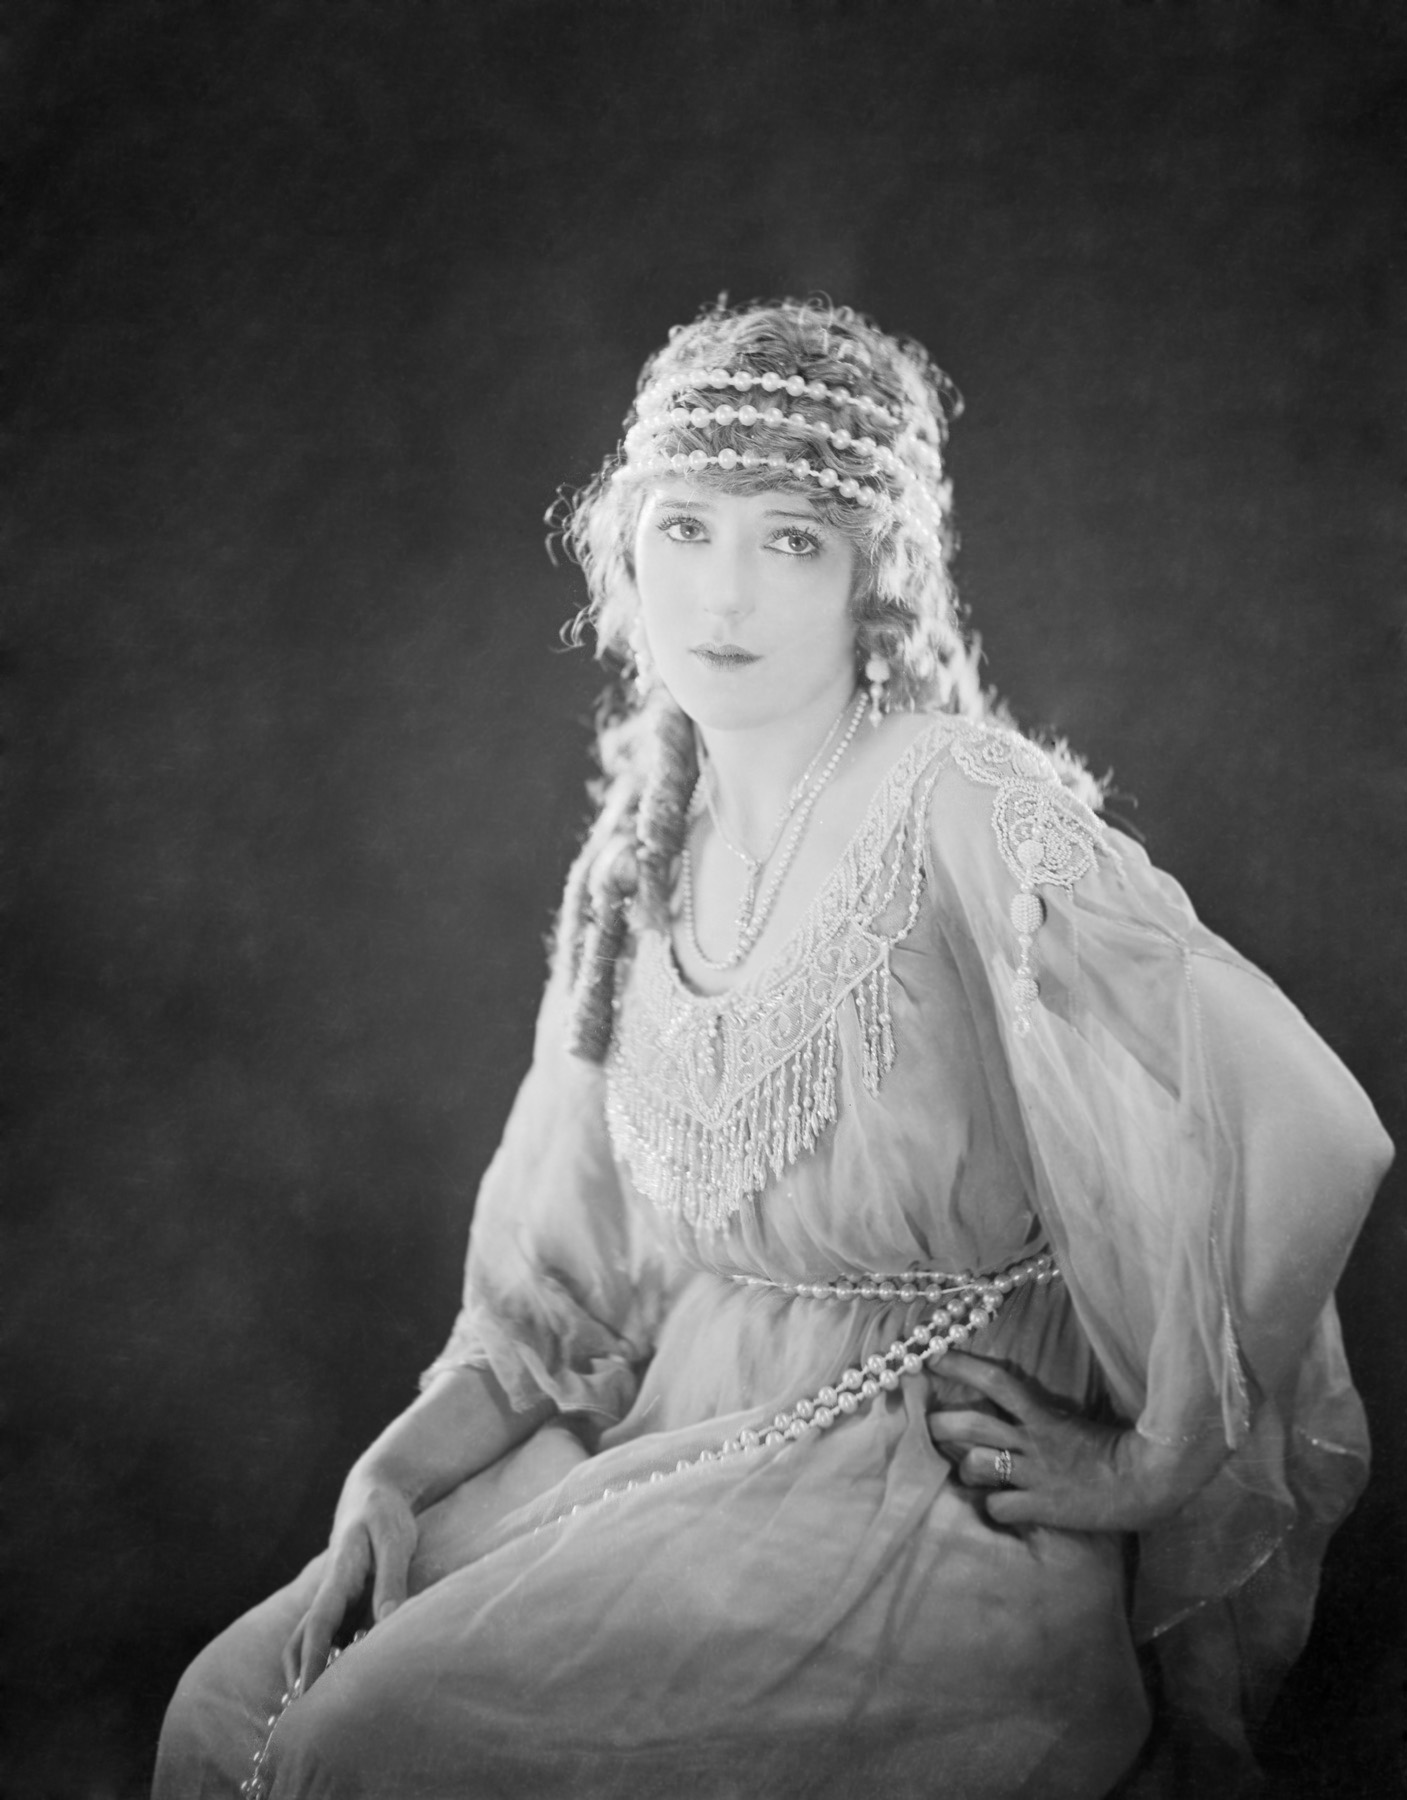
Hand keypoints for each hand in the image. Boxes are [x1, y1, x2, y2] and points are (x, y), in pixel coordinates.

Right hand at [282, 1469, 417, 1693]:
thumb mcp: (395, 1539)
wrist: (374, 1494)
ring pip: (310, 1642)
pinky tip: (341, 1686)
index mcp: (338, 1578)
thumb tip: (387, 1621)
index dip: (311, 1662)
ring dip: (308, 1672)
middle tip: (299, 1721)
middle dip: (297, 1678)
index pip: (318, 1626)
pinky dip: (327, 1662)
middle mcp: (329, 1593)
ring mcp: (335, 1601)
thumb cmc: (385, 1515)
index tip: (305, 1696)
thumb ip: (392, 1578)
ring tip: (315, 1713)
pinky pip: (329, 1638)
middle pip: (300, 1642)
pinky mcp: (345, 1605)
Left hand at [926, 1351, 1225, 1532]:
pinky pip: (999, 1507)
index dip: (962, 1367)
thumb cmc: (1116, 1446)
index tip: (934, 1358)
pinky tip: (998, 1505)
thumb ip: (1042, 1411)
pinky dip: (992, 1507)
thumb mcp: (1074, 1418)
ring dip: (964, 1465)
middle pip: (971, 1424)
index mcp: (1043, 1412)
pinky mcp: (1042, 1506)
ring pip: (977, 1463)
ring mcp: (1034, 1474)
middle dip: (941, 1423)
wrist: (1148, 1481)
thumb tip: (1011, 1403)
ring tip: (964, 1467)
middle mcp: (1032, 1440)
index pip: (996, 1379)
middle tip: (928, 1424)